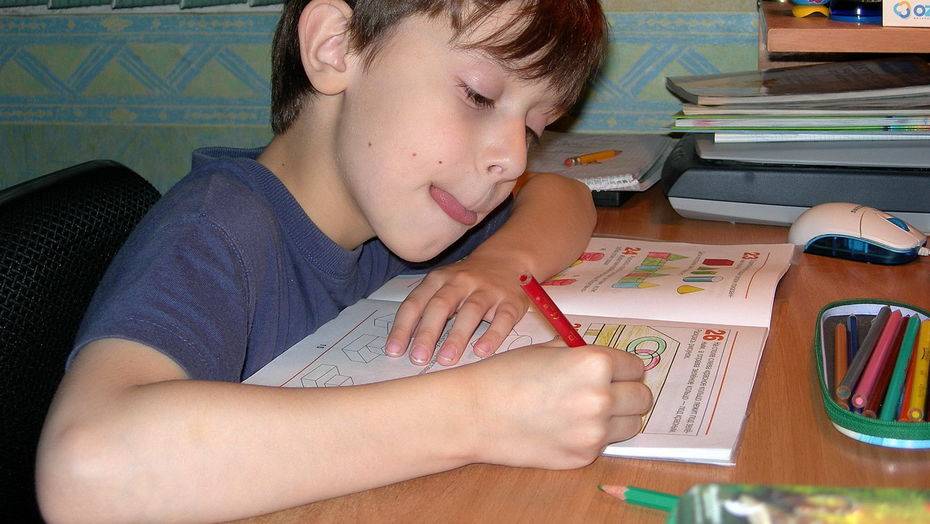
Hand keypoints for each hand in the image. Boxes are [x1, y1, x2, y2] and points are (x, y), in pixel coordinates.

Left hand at [384, 255, 528, 365]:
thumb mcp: (442, 286)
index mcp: (438, 279)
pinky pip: (502, 319)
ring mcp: (487, 291)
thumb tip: (404, 345)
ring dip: (457, 336)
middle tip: (418, 359)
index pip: (415, 303)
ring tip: (445, 359)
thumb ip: (425, 309)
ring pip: (470, 312)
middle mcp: (461, 282)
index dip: (403, 327)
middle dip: (427, 333)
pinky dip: (492, 336)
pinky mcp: (510, 302)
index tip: (394, 351)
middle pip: (441, 306)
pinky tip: (481, 352)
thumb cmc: (466, 282)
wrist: (507, 261)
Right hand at [461, 341, 651, 468]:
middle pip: (643, 398)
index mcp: (595, 364)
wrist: (475, 413)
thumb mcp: (547, 350)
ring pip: (632, 424)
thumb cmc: (506, 375)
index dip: (623, 368)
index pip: (636, 367)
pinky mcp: (583, 456)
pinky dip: (593, 436)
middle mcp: (601, 398)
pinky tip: (565, 426)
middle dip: (627, 392)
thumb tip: (606, 360)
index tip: (613, 371)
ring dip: (617, 417)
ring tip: (586, 410)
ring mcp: (594, 432)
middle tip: (606, 391)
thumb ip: (582, 355)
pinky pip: (605, 444)